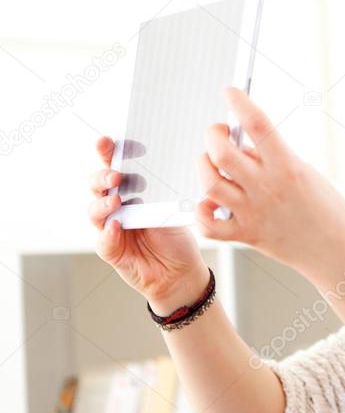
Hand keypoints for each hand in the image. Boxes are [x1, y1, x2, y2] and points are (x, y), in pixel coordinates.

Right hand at [88, 137, 210, 314]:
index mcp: (131, 190)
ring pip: (95, 211)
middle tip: (116, 175)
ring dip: (103, 203)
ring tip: (116, 201)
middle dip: (103, 176)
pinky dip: (108, 234)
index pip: (116, 166)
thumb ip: (165, 191)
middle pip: (98, 185)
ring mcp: (111, 227)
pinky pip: (104, 241)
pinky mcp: (112, 250)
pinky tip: (116, 227)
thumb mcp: (176, 207)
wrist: (181, 271)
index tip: (109, 141)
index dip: (109, 152)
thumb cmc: (176, 235)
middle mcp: (117, 206)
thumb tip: (169, 166)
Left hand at [195, 87, 344, 275]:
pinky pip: (208, 224)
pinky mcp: (246, 235)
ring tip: (211, 162)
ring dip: (203, 167)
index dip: (240, 102)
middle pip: (222, 153)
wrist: (336, 251)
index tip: (230, 92)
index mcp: (287, 167)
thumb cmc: (327, 211)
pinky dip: (202, 211)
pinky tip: (210, 202)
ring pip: (209, 183)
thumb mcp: (305, 173)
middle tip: (218, 133)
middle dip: (213, 136)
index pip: (257, 124)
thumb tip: (242, 145)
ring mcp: (254, 213)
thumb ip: (273, 159)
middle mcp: (267, 188)